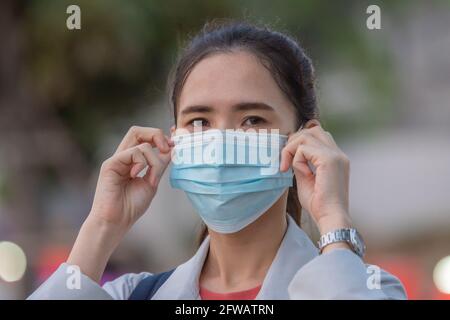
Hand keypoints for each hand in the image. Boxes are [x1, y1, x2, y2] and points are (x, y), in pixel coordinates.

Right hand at [67, 126, 172, 281]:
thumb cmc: (131, 206)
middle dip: (156, 135)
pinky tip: (138, 176)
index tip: (174, 143)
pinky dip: (143, 163)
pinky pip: (133, 152)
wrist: (116, 221)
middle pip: (138, 131)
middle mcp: (123, 157)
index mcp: (132, 161)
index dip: (160, 136)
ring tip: (152, 177)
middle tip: (167, 148)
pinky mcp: (111, 164)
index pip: (144, 138)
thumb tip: (171, 149)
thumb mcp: (151, 182)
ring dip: (154, 158)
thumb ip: (159, 166)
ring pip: (139, 140)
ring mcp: (116, 159)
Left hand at [280, 120, 351, 235]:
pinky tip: (300, 173)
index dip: (299, 142)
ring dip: (291, 149)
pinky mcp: (329, 160)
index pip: (318, 135)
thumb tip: (290, 155)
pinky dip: (296, 159)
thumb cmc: (319, 205)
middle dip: (294, 141)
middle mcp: (338, 154)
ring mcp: (336, 155)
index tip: (289, 160)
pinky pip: (304, 148)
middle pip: (312, 130)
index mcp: (336, 158)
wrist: (331, 218)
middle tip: (285, 162)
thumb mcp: (306, 180)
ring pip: (306, 135)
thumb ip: (300, 165)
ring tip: (287, 167)